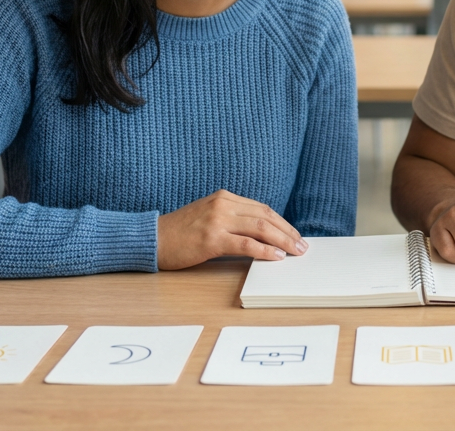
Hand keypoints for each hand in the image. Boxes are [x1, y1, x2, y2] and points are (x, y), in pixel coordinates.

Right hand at [156, 189, 307, 270]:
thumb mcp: (209, 217)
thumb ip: (232, 220)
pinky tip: (276, 257)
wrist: (152, 239)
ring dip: (282, 241)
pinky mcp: (211, 238)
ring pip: (260, 228)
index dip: (282, 222)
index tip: (294, 235)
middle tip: (302, 245)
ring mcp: (217, 220)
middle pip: (266, 216)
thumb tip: (261, 236)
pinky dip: (264, 250)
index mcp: (224, 197)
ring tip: (295, 252)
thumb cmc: (180, 233)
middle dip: (287, 232)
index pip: (262, 208)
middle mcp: (223, 204)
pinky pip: (245, 244)